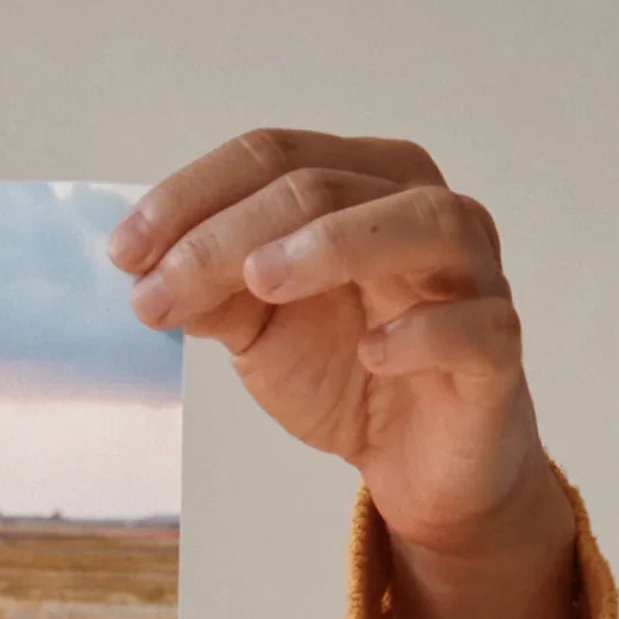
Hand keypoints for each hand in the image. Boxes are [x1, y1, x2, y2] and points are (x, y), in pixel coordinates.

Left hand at [110, 130, 597, 618]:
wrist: (417, 463)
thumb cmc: (346, 370)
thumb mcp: (259, 328)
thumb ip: (212, 291)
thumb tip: (145, 270)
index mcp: (365, 185)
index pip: (274, 156)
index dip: (192, 196)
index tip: (122, 253)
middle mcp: (425, 210)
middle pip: (326, 186)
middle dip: (228, 235)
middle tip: (158, 290)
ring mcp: (472, 275)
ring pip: (420, 223)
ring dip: (335, 244)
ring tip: (260, 281)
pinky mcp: (496, 351)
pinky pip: (474, 325)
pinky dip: (423, 331)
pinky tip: (372, 352)